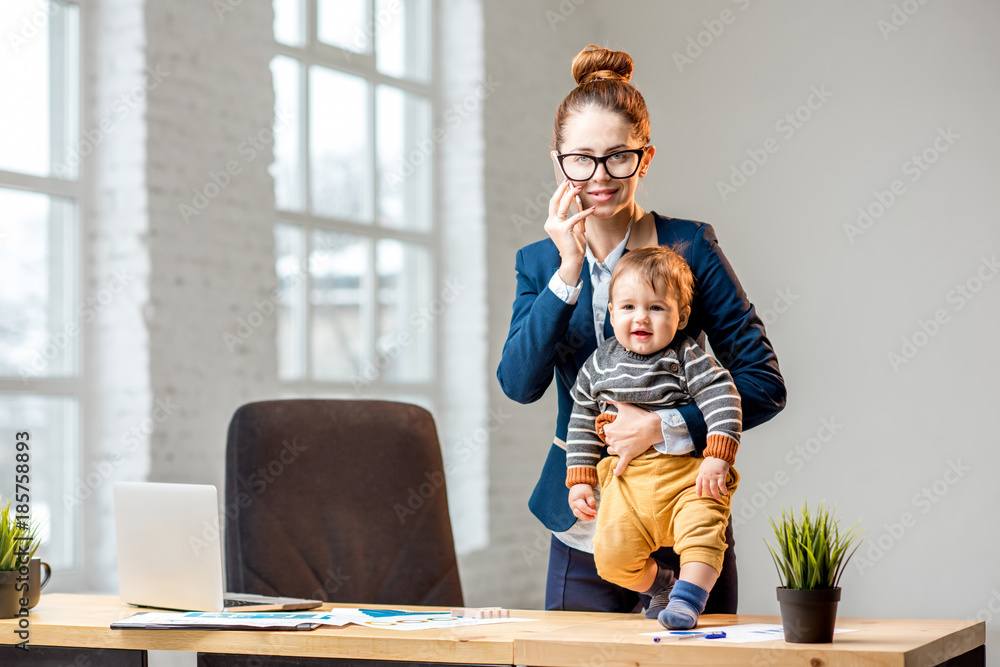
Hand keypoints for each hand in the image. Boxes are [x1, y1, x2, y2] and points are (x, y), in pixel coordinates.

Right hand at [544, 156, 595, 274]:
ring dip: (571, 195)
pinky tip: (592, 208)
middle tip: (569, 180)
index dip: (560, 193)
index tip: (567, 183)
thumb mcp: (575, 228)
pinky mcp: (564, 230)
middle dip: (562, 189)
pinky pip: (575, 217)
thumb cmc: (574, 245)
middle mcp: (550, 223)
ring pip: (562, 206)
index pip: (554, 204)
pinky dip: (584, 212)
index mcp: (551, 222)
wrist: (572, 260)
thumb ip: (576, 215)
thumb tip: (579, 202)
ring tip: (578, 188)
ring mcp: (555, 226)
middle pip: (554, 201)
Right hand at [568, 483, 596, 520]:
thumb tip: (594, 511)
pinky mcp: (573, 507)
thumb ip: (592, 502)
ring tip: (591, 517)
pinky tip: (588, 515)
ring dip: (584, 517)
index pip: (583, 508)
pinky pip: (577, 513)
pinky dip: (582, 515)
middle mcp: (573, 504)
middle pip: (579, 514)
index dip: (590, 512)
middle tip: (593, 517)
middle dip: (587, 517)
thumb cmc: (584, 488)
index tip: (596, 513)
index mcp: (576, 500)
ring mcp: (572, 506)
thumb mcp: (589, 494)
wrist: (577, 484)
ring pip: (577, 515)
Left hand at [603, 400, 662, 475]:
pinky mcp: (627, 456)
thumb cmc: (638, 416)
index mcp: (610, 429)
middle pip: (609, 441)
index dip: (612, 427)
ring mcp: (620, 449)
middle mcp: (612, 440)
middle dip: (614, 438)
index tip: (620, 426)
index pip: (606, 430)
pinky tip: (616, 473)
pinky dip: (618, 470)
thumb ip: (614, 402)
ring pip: (611, 451)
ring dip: (615, 449)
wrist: (653, 427)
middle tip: (624, 434)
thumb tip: (606, 399)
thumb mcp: (624, 406)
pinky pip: (620, 466)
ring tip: (622, 445)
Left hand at [696, 456, 730, 500]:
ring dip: (716, 494)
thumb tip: (705, 480)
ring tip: (718, 498)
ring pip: (713, 488)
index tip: (699, 496)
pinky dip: (723, 490)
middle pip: (706, 487)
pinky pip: (721, 485)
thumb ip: (704, 473)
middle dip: (709, 493)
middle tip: (712, 497)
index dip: (698, 490)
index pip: (698, 483)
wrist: (719, 454)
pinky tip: (725, 493)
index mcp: (701, 472)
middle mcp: (706, 475)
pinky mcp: (720, 475)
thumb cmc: (713, 460)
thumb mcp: (704, 466)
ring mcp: (713, 475)